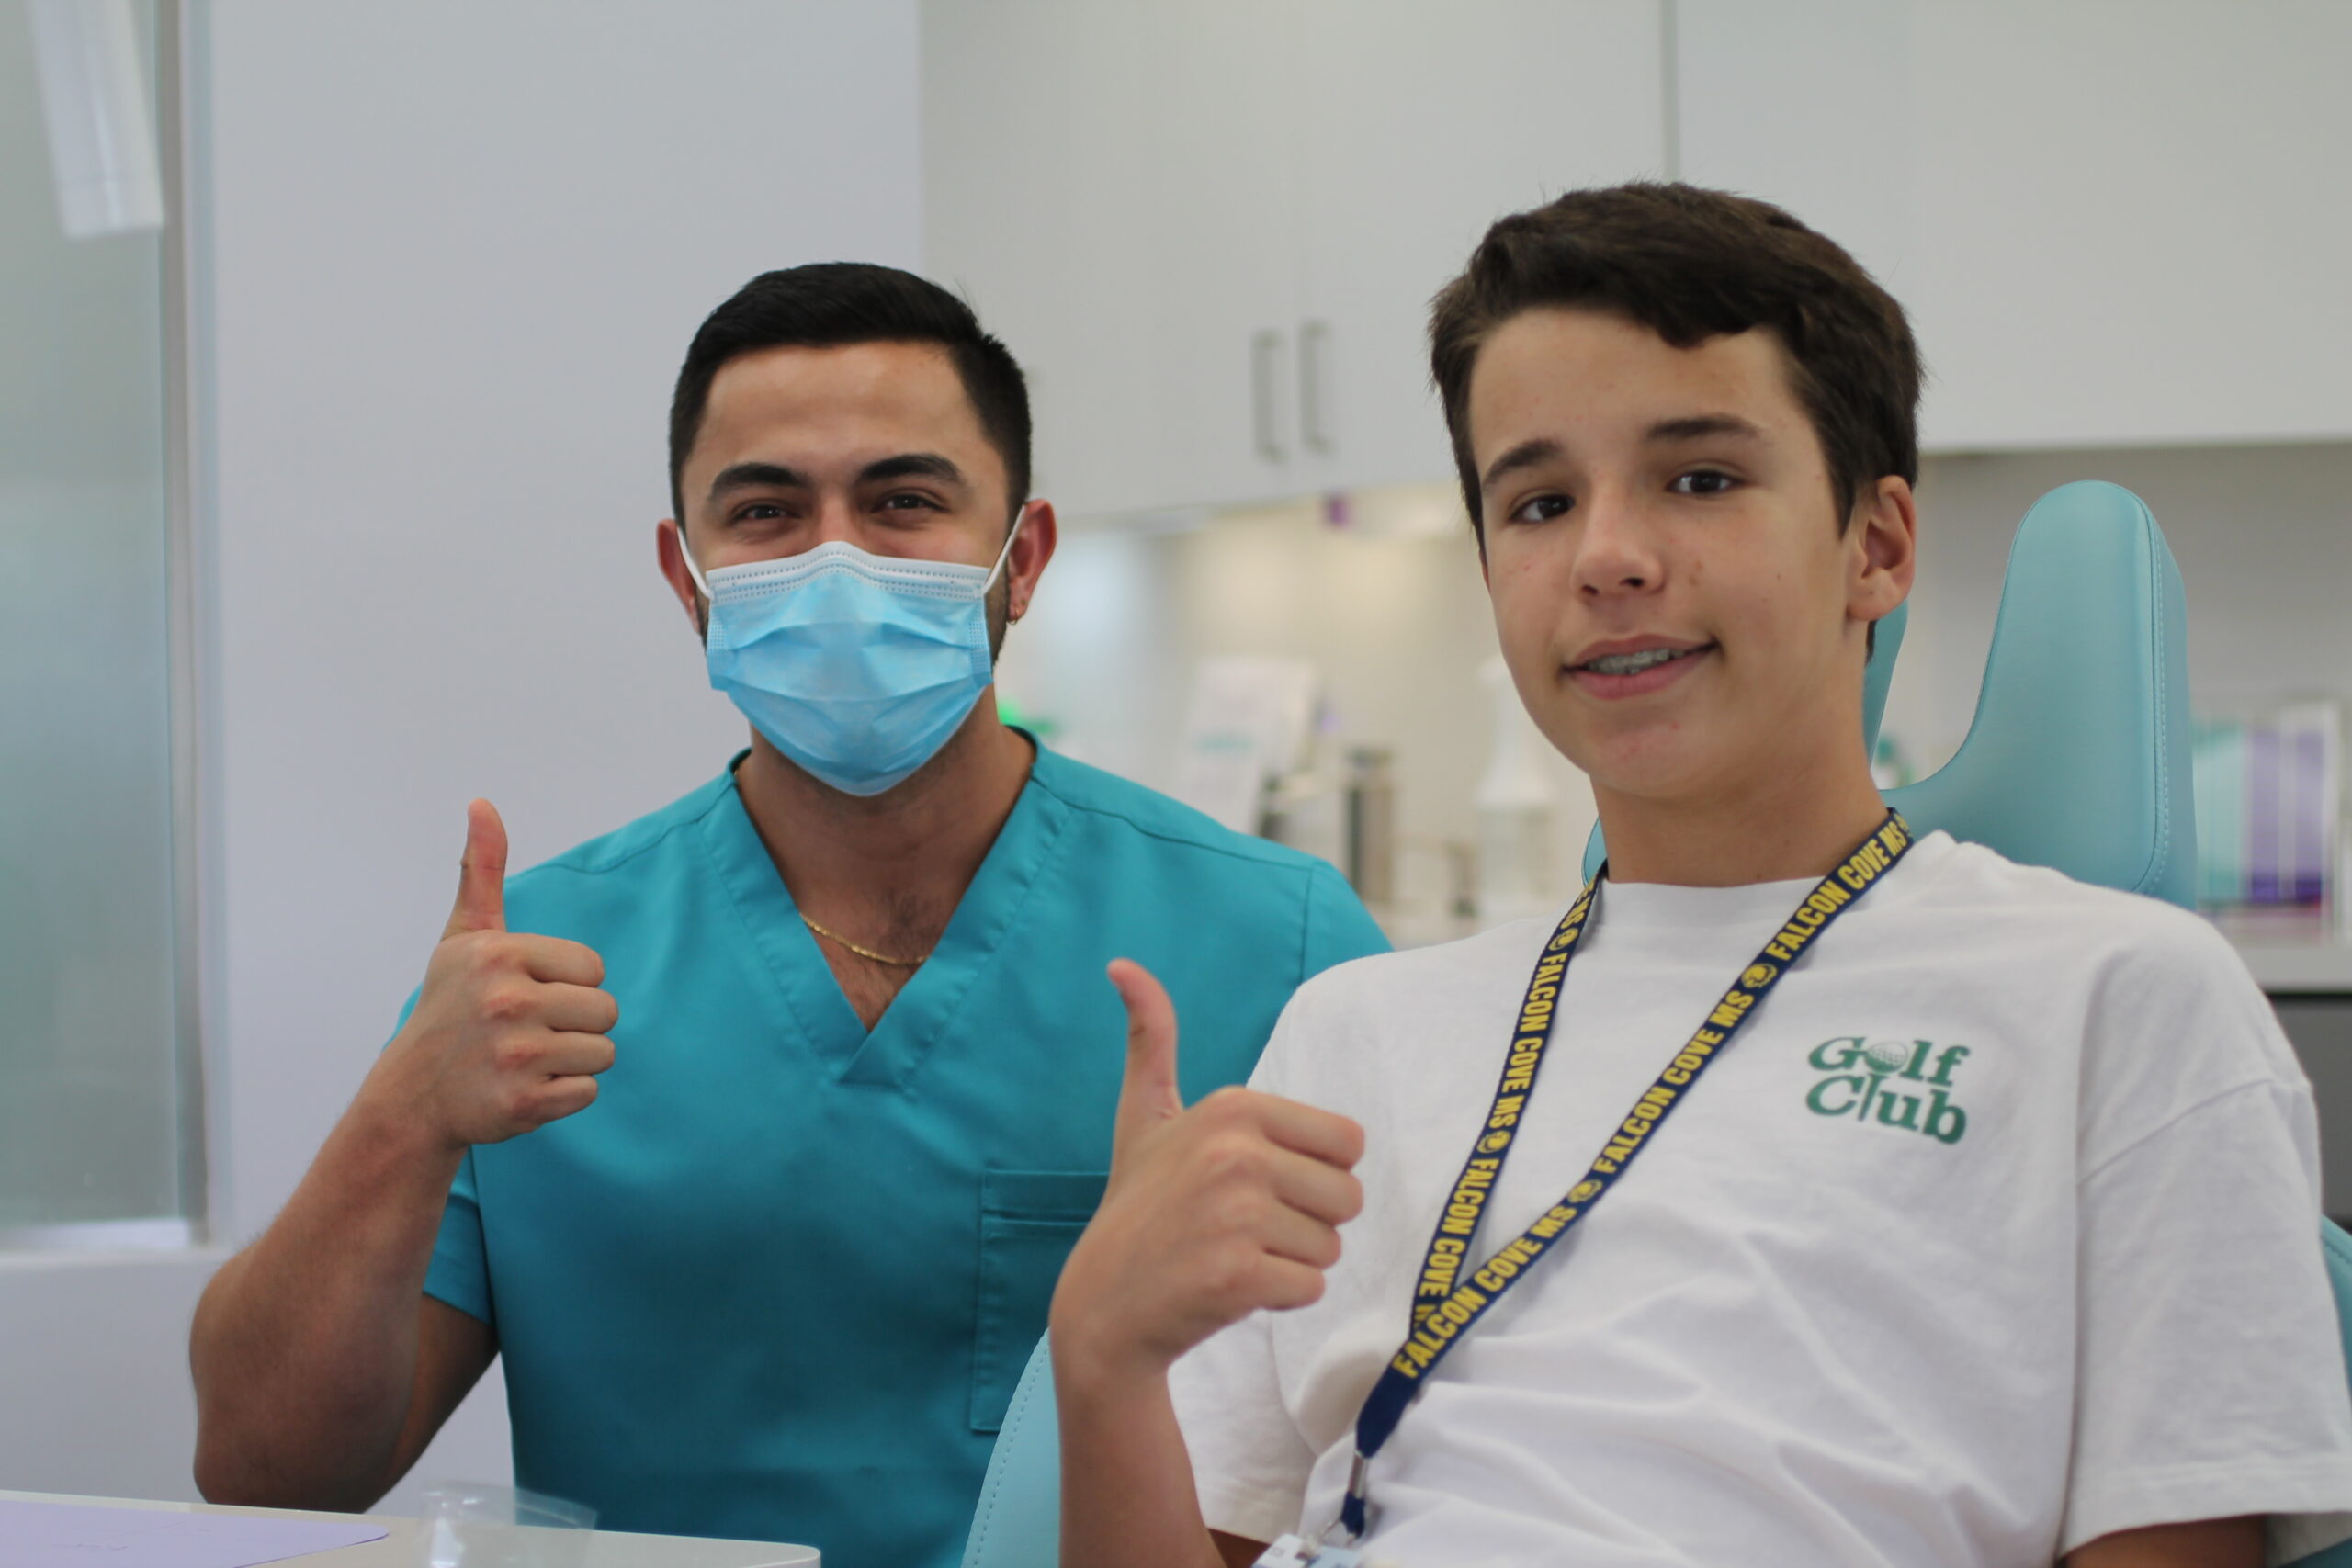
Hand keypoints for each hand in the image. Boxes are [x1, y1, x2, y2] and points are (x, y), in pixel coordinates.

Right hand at [367, 800, 618, 1152]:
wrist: (412, 1097)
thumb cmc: (450, 1008)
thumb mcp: (463, 937)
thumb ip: (483, 870)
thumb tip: (482, 803)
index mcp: (499, 954)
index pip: (594, 969)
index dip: (567, 984)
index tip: (524, 993)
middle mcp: (506, 1001)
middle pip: (606, 1011)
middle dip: (575, 1024)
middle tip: (524, 1031)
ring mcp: (515, 1056)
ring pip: (604, 1053)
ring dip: (571, 1061)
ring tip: (523, 1060)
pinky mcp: (524, 1103)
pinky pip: (588, 1092)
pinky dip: (562, 1096)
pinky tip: (521, 1089)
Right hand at [1051, 960, 1364, 1386]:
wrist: (1104, 1304)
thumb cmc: (1139, 1205)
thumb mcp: (1144, 1115)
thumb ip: (1151, 1039)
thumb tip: (1124, 965)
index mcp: (1233, 1107)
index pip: (1347, 1142)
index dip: (1312, 1173)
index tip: (1255, 1184)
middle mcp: (1237, 1152)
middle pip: (1348, 1197)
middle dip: (1308, 1222)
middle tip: (1244, 1228)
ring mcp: (1237, 1215)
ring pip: (1331, 1246)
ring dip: (1291, 1261)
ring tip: (1232, 1255)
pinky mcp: (1238, 1275)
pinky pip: (1310, 1287)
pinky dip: (1279, 1296)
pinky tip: (1229, 1288)